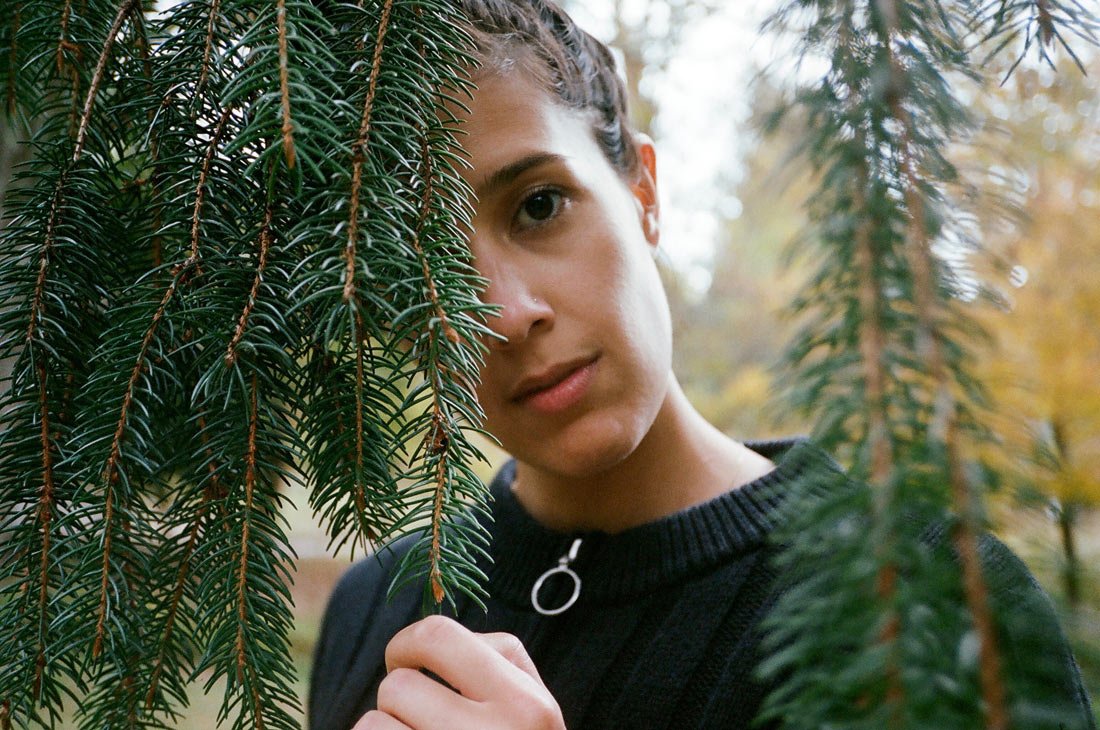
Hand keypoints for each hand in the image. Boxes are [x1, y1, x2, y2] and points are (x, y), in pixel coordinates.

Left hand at [353, 615, 565, 729]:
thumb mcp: (536, 709)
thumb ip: (499, 663)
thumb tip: (427, 638)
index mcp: (526, 704)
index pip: (439, 636)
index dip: (407, 642)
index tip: (405, 660)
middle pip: (397, 685)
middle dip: (399, 700)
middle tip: (420, 719)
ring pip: (373, 724)